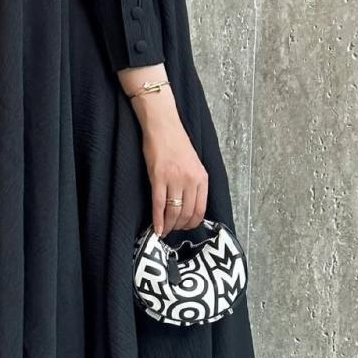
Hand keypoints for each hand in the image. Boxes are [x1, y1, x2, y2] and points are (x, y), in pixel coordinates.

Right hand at [119, 67, 207, 235]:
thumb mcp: (193, 164)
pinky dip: (158, 219)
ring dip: (168, 225)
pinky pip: (159, 204)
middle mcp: (191, 180)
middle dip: (179, 227)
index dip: (192, 223)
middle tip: (171, 231)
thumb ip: (194, 183)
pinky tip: (156, 227)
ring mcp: (175, 179)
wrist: (163, 126)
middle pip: (187, 213)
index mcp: (202, 178)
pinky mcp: (159, 177)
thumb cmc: (176, 144)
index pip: (200, 210)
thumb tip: (189, 205)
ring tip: (163, 231)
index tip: (184, 228)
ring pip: (174, 212)